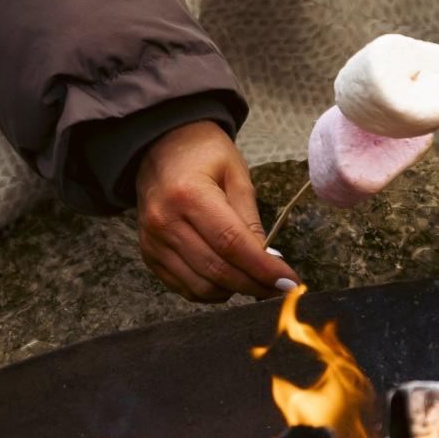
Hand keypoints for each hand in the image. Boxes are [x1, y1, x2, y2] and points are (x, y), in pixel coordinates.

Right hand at [135, 121, 297, 301]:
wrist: (160, 146)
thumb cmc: (204, 155)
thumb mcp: (237, 176)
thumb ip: (251, 221)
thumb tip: (268, 262)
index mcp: (189, 194)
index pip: (232, 244)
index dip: (263, 269)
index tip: (289, 283)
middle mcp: (164, 221)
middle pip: (218, 270)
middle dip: (255, 284)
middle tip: (279, 288)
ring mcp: (153, 241)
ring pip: (202, 287)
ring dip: (234, 290)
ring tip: (253, 278)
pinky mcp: (149, 254)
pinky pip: (185, 288)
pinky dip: (212, 291)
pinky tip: (228, 279)